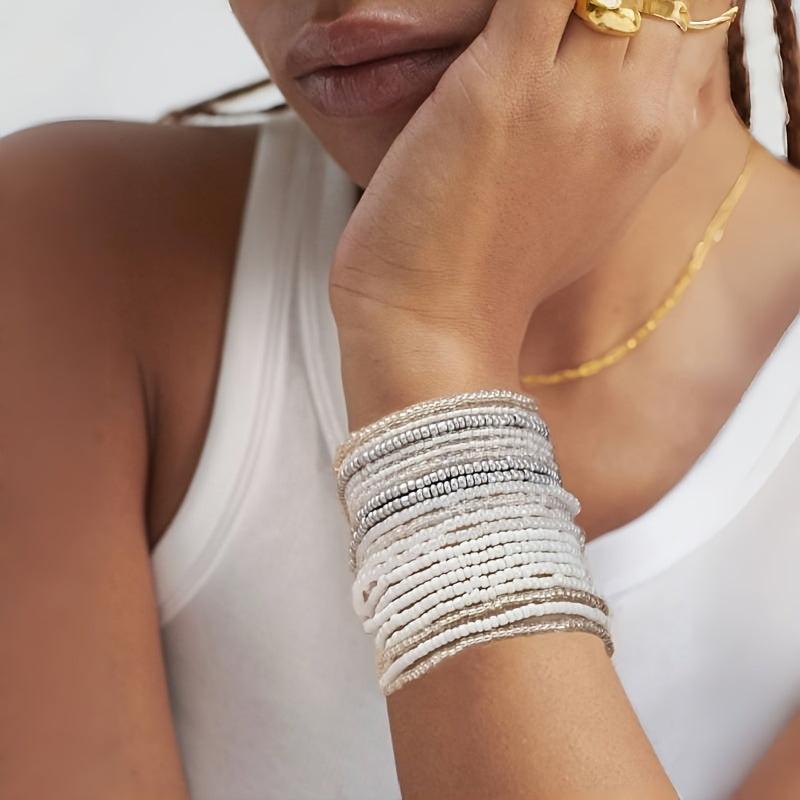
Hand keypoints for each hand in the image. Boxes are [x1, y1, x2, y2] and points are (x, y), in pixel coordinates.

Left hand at [330, 0, 734, 429]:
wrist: (439, 327)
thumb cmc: (497, 275)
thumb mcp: (590, 209)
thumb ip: (618, 139)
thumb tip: (614, 89)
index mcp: (661, 134)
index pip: (689, 16)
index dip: (637, 9)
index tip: (582, 27)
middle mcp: (636, 106)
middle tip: (540, 26)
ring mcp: (576, 93)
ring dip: (552, 0)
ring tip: (511, 31)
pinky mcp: (504, 80)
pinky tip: (483, 15)